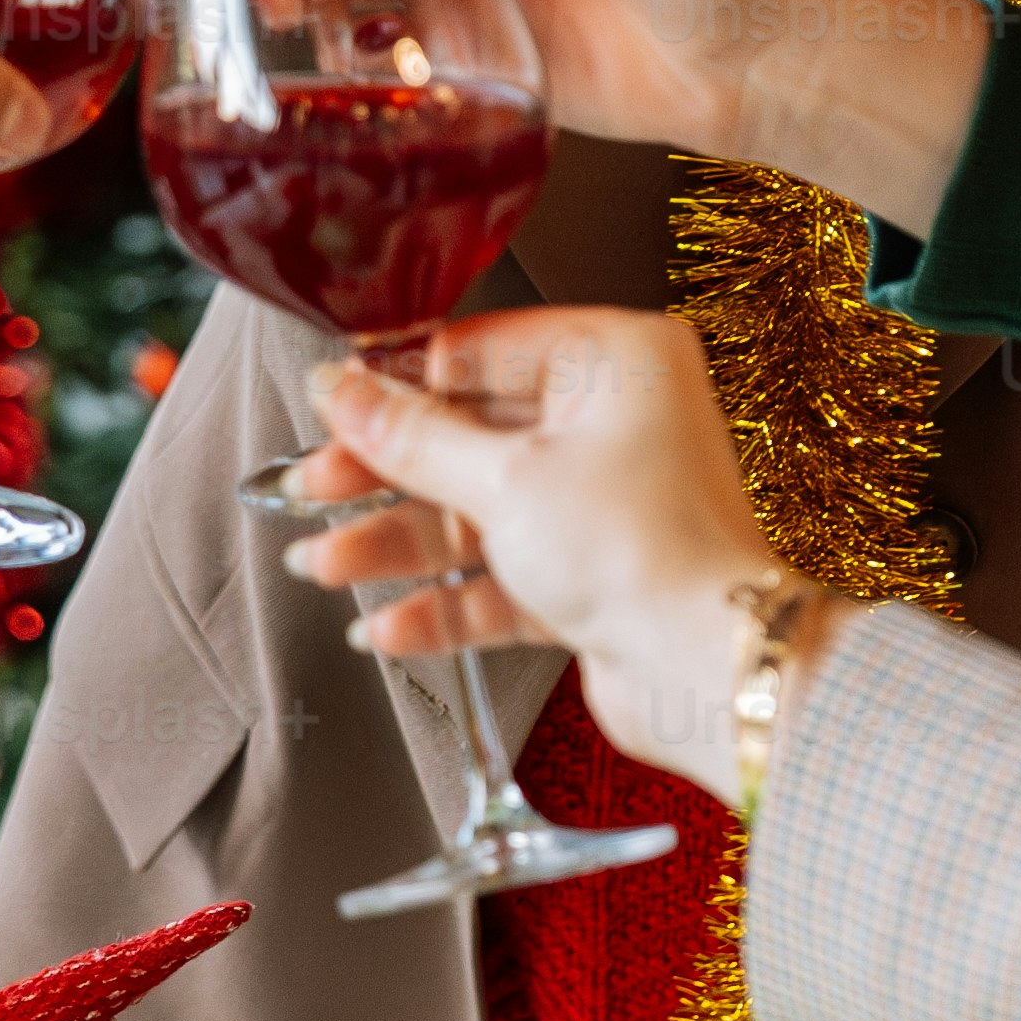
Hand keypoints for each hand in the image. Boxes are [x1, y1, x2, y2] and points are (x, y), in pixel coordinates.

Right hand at [289, 309, 822, 793]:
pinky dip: (444, 600)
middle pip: (469, 434)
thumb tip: (340, 388)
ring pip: (477, 510)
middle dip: (383, 475)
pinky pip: (500, 576)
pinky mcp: (592, 574)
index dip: (396, 379)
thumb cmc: (645, 554)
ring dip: (398, 543)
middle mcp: (614, 424)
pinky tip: (386, 623)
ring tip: (325, 563)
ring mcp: (603, 501)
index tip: (330, 400)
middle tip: (312, 487)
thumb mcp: (504, 480)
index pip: (478, 351)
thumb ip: (410, 436)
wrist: (708, 669)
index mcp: (615, 363)